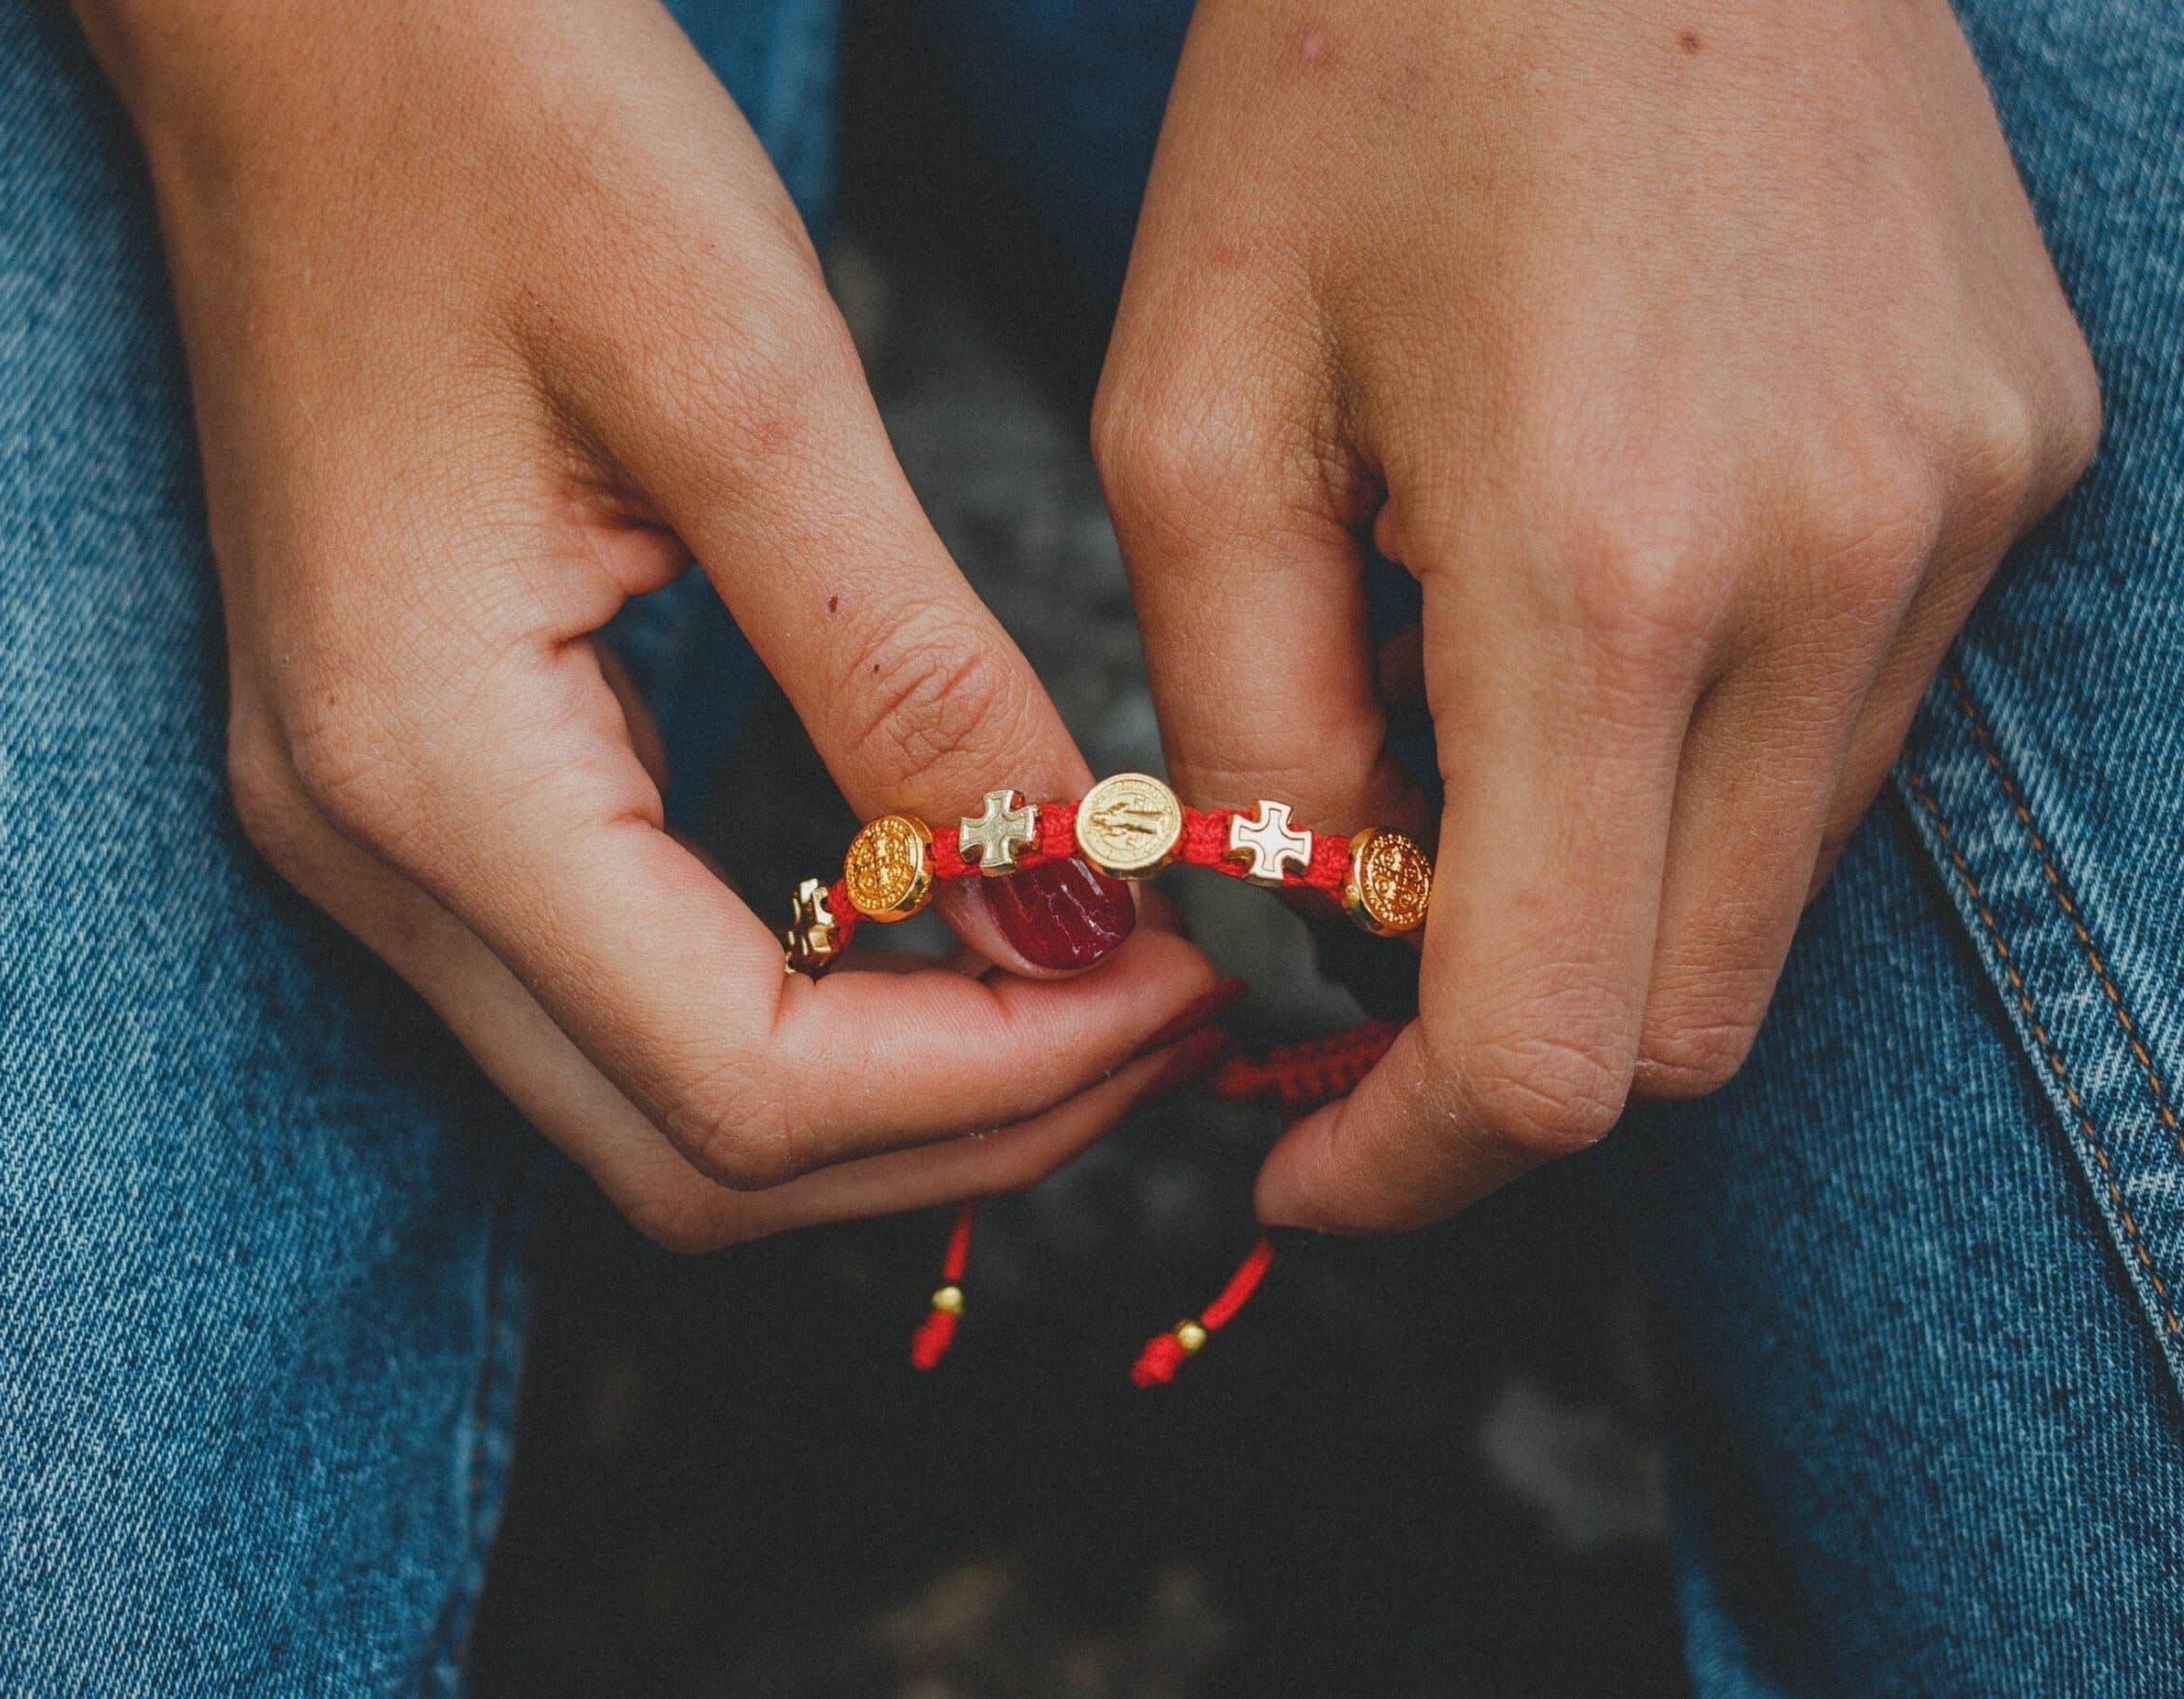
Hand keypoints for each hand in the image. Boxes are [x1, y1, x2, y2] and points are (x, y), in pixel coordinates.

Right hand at [80, 0, 1208, 1247]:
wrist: (294, 21)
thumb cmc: (492, 121)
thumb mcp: (748, 388)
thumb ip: (910, 682)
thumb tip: (1072, 909)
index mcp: (428, 768)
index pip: (740, 1084)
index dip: (993, 1083)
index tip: (1180, 988)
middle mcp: (365, 849)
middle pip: (690, 1156)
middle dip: (959, 1127)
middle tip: (1162, 1015)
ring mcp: (369, 829)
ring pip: (656, 1101)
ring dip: (890, 1088)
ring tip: (1089, 974)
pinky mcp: (414, 778)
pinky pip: (623, 989)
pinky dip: (802, 1001)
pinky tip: (936, 916)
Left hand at [1094, 0, 2098, 1228]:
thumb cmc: (1366, 60)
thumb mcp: (1200, 405)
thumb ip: (1248, 721)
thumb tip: (1313, 928)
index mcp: (1608, 572)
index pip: (1552, 1047)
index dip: (1416, 1168)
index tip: (1309, 1171)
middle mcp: (1844, 571)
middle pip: (1684, 1005)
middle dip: (1500, 1029)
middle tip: (1352, 914)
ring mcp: (1966, 508)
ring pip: (1774, 871)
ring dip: (1599, 859)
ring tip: (1460, 667)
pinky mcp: (2024, 446)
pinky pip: (1851, 708)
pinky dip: (1701, 732)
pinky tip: (1594, 570)